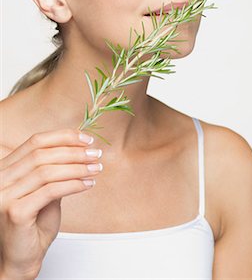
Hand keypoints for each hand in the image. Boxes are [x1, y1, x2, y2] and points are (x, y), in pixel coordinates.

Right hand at [0, 128, 102, 277]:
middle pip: (42, 154)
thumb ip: (55, 172)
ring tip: (95, 168)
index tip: (86, 139)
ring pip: (47, 171)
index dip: (63, 137)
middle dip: (74, 152)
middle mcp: (1, 179)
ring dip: (77, 167)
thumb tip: (80, 151)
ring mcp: (5, 195)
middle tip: (95, 154)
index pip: (35, 142)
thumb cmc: (31, 228)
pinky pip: (50, 191)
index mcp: (6, 169)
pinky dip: (73, 184)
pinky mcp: (15, 212)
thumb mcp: (45, 192)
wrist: (19, 261)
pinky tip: (88, 184)